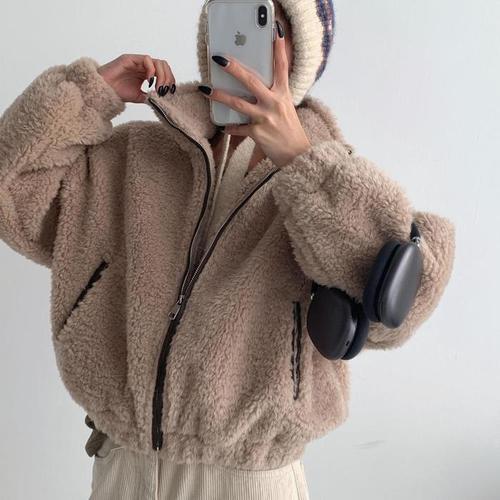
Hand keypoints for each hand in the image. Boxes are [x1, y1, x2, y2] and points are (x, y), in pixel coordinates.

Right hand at [97, 53, 175, 103]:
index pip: (164, 71)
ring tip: (158, 88)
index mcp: (146, 73)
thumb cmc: (117, 92)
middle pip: (163, 65)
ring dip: (162, 76)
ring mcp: (136, 61)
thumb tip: (163, 99)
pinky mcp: (129, 58)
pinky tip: (149, 81)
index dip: (170, 80)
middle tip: (165, 91)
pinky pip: (147, 59)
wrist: (102, 91)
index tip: (169, 92)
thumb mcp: (139, 96)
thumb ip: (150, 96)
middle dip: (168, 78)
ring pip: (158, 62)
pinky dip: (152, 71)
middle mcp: (142, 66)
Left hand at [198, 21, 311, 167]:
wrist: (297, 155)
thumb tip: (256, 88)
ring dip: (219, 96)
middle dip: (234, 68)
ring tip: (205, 89)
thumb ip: (273, 97)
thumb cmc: (290, 132)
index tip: (275, 32)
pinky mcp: (258, 133)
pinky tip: (224, 126)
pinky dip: (230, 128)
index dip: (279, 48)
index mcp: (283, 95)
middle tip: (219, 59)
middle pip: (251, 81)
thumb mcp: (286, 109)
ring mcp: (265, 118)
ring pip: (238, 104)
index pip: (282, 67)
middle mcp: (274, 103)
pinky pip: (239, 128)